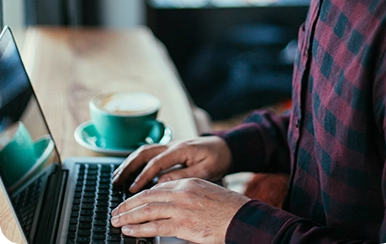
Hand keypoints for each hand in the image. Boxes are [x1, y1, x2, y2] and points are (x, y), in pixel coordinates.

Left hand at [111, 178, 249, 242]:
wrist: (242, 218)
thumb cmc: (227, 209)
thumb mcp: (205, 193)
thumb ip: (186, 195)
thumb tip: (169, 204)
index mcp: (187, 182)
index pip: (157, 187)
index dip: (140, 195)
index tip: (130, 201)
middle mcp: (182, 192)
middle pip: (148, 196)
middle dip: (129, 204)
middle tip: (115, 211)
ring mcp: (181, 208)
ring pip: (147, 210)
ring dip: (128, 216)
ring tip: (116, 221)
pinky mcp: (183, 225)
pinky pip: (155, 227)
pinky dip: (139, 228)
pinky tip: (129, 230)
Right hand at [112, 136, 231, 192]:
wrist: (224, 146)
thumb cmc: (217, 158)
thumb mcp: (204, 171)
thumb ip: (183, 176)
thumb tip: (161, 184)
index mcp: (181, 149)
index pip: (156, 163)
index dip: (143, 176)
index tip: (132, 189)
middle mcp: (172, 145)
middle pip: (144, 153)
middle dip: (128, 167)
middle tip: (116, 182)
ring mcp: (170, 145)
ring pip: (144, 151)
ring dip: (129, 163)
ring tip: (117, 177)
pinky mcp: (169, 149)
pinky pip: (149, 153)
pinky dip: (136, 161)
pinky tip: (129, 171)